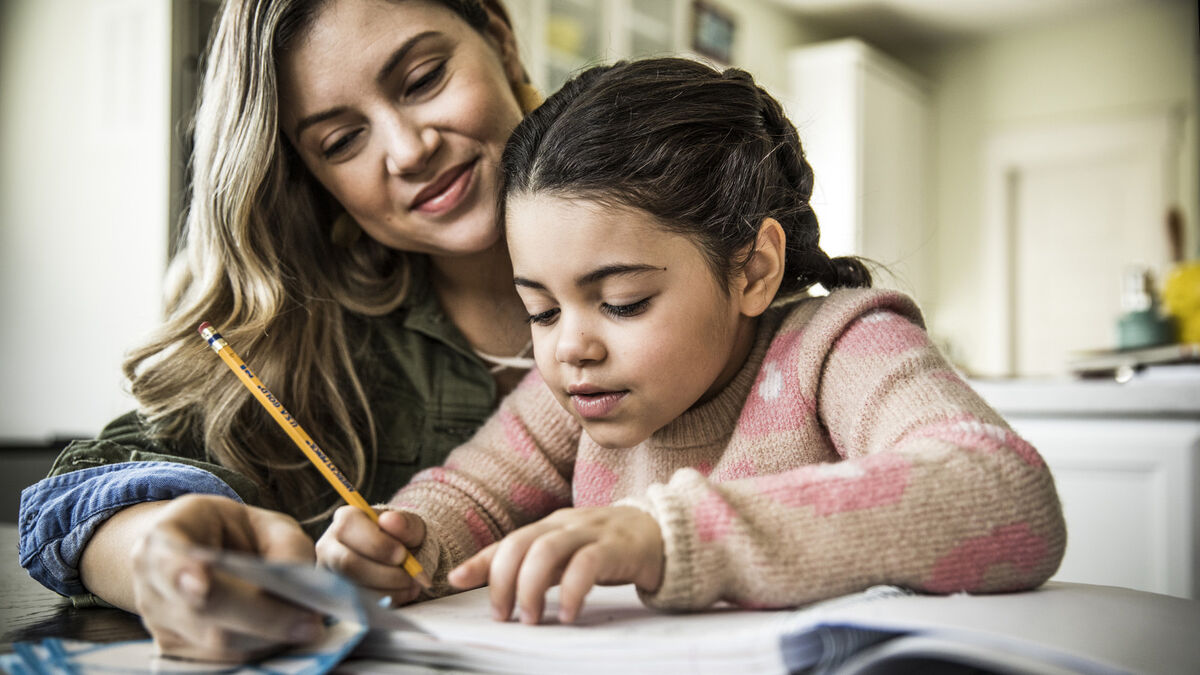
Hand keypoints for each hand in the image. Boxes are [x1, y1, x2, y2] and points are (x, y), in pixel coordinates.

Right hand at [114, 495, 322, 661]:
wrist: (197, 550)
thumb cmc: (235, 532)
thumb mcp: (264, 522)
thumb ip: (287, 547)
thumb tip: (304, 593)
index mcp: (165, 537)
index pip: (168, 559)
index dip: (183, 574)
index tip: (201, 587)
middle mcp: (151, 584)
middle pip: (203, 612)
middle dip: (262, 619)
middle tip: (310, 623)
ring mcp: (158, 623)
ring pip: (216, 644)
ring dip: (267, 639)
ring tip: (305, 627)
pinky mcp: (174, 652)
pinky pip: (221, 661)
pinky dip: (259, 650)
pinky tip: (283, 636)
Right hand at [315, 506, 426, 605]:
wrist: (401, 559)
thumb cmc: (403, 539)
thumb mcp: (411, 527)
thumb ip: (405, 523)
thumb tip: (390, 519)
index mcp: (345, 519)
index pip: (349, 528)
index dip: (377, 544)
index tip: (402, 555)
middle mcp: (329, 545)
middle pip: (346, 562)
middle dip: (383, 574)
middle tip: (409, 577)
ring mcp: (328, 573)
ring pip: (350, 587)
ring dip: (387, 591)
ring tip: (411, 586)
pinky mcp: (334, 596)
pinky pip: (355, 605)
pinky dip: (383, 603)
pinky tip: (401, 595)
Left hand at [448, 506, 662, 624]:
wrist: (663, 533)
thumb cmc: (607, 548)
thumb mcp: (566, 555)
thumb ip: (531, 566)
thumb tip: (484, 584)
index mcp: (549, 525)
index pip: (508, 540)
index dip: (480, 560)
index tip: (454, 581)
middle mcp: (565, 524)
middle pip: (521, 542)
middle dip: (504, 580)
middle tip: (502, 615)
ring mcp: (591, 532)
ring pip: (548, 549)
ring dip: (532, 587)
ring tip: (531, 619)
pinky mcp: (616, 546)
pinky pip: (587, 564)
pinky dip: (571, 590)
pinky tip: (568, 614)